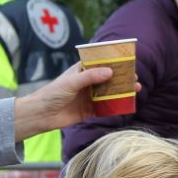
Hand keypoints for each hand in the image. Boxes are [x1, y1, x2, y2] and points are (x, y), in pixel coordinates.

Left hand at [12, 61, 139, 140]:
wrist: (42, 115)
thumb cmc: (53, 93)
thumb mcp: (72, 82)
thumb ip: (90, 77)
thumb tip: (110, 72)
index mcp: (82, 71)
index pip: (100, 63)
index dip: (114, 62)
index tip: (127, 62)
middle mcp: (87, 83)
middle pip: (108, 79)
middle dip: (122, 78)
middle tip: (135, 78)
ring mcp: (89, 97)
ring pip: (109, 93)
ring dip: (121, 92)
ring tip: (135, 91)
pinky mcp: (89, 110)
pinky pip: (105, 108)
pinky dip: (115, 107)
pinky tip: (126, 105)